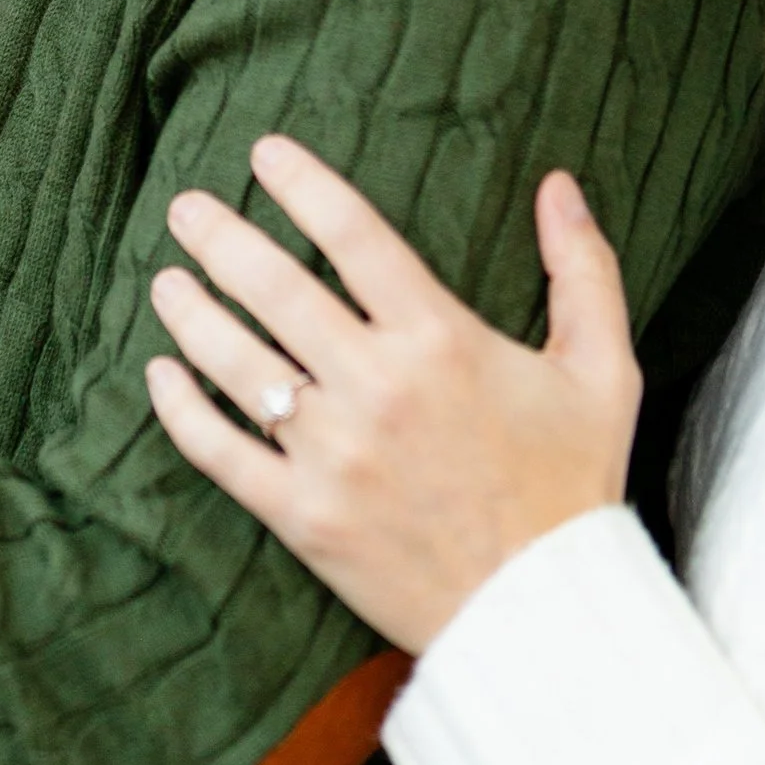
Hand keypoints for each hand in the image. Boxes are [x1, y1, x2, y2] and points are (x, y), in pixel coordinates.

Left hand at [144, 134, 640, 651]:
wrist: (542, 611)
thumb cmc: (573, 487)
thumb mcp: (604, 370)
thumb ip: (583, 270)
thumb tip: (558, 184)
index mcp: (441, 340)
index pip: (353, 236)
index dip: (302, 185)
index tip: (263, 153)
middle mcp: (376, 387)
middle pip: (275, 289)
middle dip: (221, 238)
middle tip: (185, 207)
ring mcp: (331, 454)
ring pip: (237, 364)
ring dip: (191, 314)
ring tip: (166, 280)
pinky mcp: (302, 515)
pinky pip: (221, 452)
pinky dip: (180, 411)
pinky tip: (159, 376)